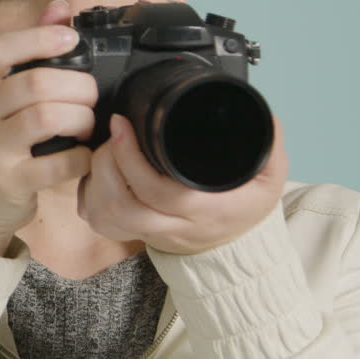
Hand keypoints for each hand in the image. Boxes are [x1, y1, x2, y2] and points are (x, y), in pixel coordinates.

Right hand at [0, 0, 98, 254]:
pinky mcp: (8, 181)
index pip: (0, 48)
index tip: (71, 39)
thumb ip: (29, 51)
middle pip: (36, 83)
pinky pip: (58, 162)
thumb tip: (59, 9)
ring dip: (81, 118)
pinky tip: (80, 154)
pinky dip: (80, 156)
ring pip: (47, 117)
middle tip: (90, 95)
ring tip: (86, 123)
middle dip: (78, 86)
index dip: (40, 38)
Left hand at [77, 111, 289, 254]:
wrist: (237, 246)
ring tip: (105, 150)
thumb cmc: (246, 205)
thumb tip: (258, 112)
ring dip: (96, 179)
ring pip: (106, 216)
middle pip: (123, 206)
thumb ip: (267, 142)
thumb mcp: (269, 175)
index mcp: (204, 211)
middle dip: (107, 163)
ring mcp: (149, 233)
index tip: (122, 124)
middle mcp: (173, 227)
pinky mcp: (132, 235)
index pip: (158, 191)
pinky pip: (100, 222)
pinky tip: (99, 173)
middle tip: (112, 133)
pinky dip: (90, 196)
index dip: (131, 158)